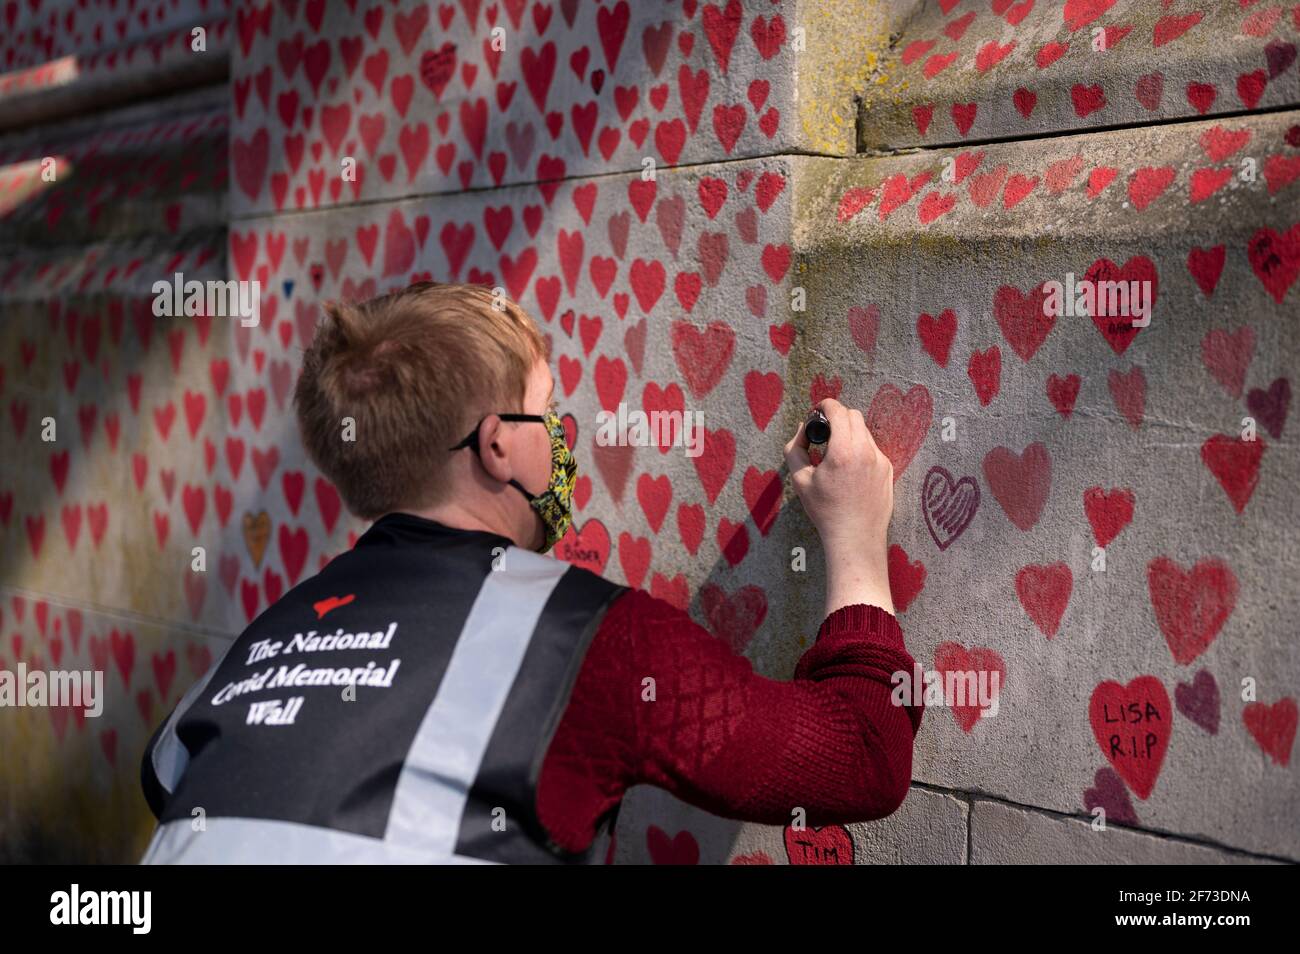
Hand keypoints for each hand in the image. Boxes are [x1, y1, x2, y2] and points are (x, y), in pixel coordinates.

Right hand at [784, 398, 894, 615]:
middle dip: (838, 417)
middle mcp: (866, 451)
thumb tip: (801, 430)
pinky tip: (849, 469)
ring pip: (865, 431)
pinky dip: (859, 449)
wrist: (855, 538)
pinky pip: (872, 448)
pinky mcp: (888, 470)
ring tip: (835, 453)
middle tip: (824, 432)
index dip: (824, 406)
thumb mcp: (800, 480)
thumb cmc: (825, 511)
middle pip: (854, 415)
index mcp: (843, 451)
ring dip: (849, 433)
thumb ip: (795, 449)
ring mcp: (881, 460)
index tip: (816, 412)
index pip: (838, 410)